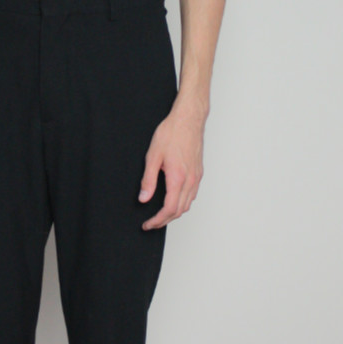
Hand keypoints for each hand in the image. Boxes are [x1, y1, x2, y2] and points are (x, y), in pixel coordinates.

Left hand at [137, 104, 205, 229]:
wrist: (188, 119)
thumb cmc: (172, 133)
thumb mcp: (153, 156)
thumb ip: (148, 180)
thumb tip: (144, 198)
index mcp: (178, 178)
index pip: (169, 209)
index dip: (157, 220)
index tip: (148, 224)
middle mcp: (190, 180)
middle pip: (179, 210)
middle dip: (164, 220)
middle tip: (151, 223)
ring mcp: (197, 177)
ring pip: (187, 204)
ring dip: (174, 213)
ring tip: (161, 215)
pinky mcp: (199, 172)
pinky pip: (192, 195)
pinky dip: (182, 203)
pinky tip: (173, 200)